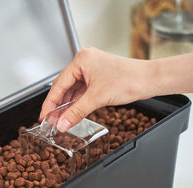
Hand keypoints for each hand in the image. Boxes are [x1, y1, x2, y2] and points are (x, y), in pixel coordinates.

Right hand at [39, 47, 155, 131]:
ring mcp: (91, 69)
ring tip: (59, 120)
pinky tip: (71, 113)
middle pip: (64, 86)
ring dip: (67, 105)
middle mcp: (85, 61)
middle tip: (50, 121)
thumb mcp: (97, 98)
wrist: (149, 80)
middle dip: (57, 105)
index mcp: (81, 59)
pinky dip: (77, 103)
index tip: (43, 116)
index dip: (50, 102)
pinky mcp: (98, 77)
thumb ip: (76, 112)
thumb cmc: (129, 80)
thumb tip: (62, 124)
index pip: (59, 84)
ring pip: (73, 90)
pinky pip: (82, 91)